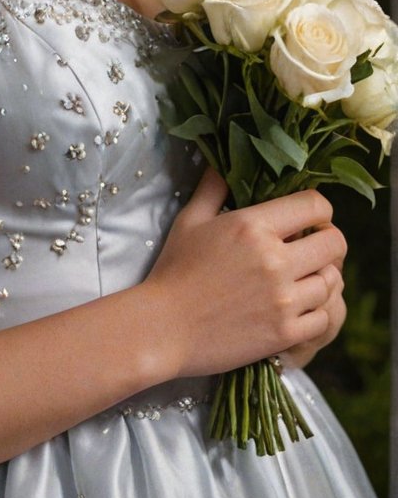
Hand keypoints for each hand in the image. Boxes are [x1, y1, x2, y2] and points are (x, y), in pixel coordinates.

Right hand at [140, 168, 347, 381]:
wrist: (163, 327)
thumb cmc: (174, 270)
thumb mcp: (190, 220)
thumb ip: (213, 188)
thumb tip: (222, 164)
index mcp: (254, 226)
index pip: (315, 205)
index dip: (319, 210)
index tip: (309, 220)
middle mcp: (275, 259)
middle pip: (334, 243)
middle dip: (328, 242)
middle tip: (312, 249)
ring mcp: (283, 299)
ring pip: (332, 281)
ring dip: (321, 278)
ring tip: (303, 280)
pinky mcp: (285, 333)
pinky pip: (324, 317)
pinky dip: (316, 312)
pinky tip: (298, 308)